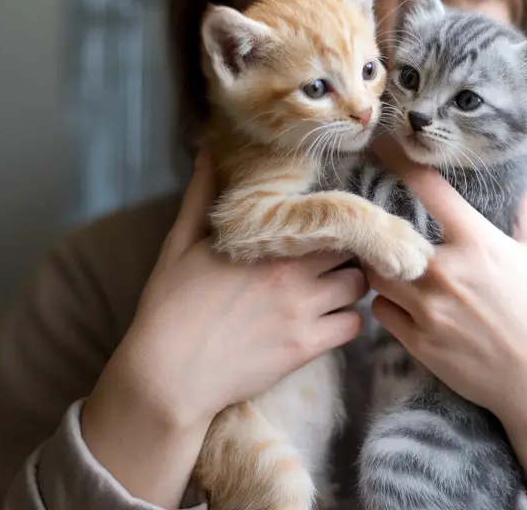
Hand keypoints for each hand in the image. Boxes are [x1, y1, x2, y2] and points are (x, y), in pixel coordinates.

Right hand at [81, 150, 367, 504]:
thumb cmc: (169, 307)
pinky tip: (331, 319)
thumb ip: (200, 195)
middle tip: (338, 254)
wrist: (167, 375)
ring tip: (335, 286)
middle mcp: (291, 271)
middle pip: (351, 247)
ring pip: (359, 285)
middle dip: (349, 248)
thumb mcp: (180, 243)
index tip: (328, 221)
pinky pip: (354, 326)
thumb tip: (209, 151)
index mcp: (265, 241)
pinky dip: (349, 320)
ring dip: (353, 284)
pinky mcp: (306, 347)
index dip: (333, 216)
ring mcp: (303, 310)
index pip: (325, 213)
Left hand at [367, 138, 526, 509]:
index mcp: (478, 244)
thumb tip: (526, 181)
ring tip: (385, 260)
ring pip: (376, 273)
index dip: (403, 162)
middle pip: (386, 234)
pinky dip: (385, 302)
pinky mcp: (420, 343)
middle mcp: (448, 273)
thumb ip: (526, 215)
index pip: (428, 189)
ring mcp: (430, 310)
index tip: (387, 148)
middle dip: (378, 226)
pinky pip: (381, 311)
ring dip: (377, 265)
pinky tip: (400, 299)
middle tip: (373, 218)